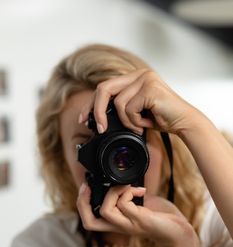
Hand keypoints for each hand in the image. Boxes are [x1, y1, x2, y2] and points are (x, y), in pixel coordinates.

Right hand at [77, 183, 198, 246]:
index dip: (82, 206)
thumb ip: (129, 196)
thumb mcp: (140, 204)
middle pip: (89, 223)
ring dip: (113, 192)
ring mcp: (130, 225)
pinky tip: (141, 190)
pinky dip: (129, 191)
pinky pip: (125, 205)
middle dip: (83, 202)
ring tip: (126, 186)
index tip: (86, 187)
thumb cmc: (162, 217)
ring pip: (106, 211)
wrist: (180, 231)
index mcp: (117, 223)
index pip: (90, 222)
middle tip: (88, 186)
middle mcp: (120, 227)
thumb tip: (122, 181)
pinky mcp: (141, 221)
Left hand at [79, 69, 201, 134]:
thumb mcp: (137, 112)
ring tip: (140, 126)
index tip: (83, 118)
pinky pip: (129, 109)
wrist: (185, 122)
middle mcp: (139, 74)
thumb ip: (121, 108)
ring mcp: (145, 78)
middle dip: (97, 111)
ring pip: (119, 103)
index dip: (91, 103)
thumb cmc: (162, 118)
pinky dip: (135, 122)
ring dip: (127, 121)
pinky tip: (147, 123)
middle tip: (98, 129)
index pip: (105, 86)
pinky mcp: (150, 88)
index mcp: (135, 77)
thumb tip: (99, 117)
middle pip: (104, 88)